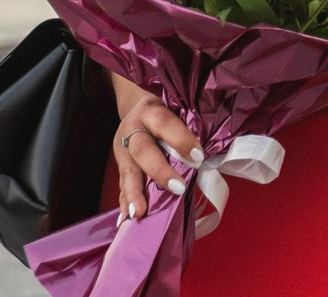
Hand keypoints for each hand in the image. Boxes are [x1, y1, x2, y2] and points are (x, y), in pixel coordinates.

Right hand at [112, 91, 204, 222]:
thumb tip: (207, 159)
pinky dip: (124, 203)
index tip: (198, 157)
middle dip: (159, 171)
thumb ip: (186, 130)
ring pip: (127, 171)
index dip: (181, 139)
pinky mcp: (120, 165)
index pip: (165, 123)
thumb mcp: (175, 110)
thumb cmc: (165, 110)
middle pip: (142, 150)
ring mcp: (122, 149)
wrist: (135, 107)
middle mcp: (133, 130)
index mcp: (151, 111)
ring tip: (139, 213)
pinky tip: (127, 219)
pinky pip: (120, 186)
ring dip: (134, 194)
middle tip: (177, 188)